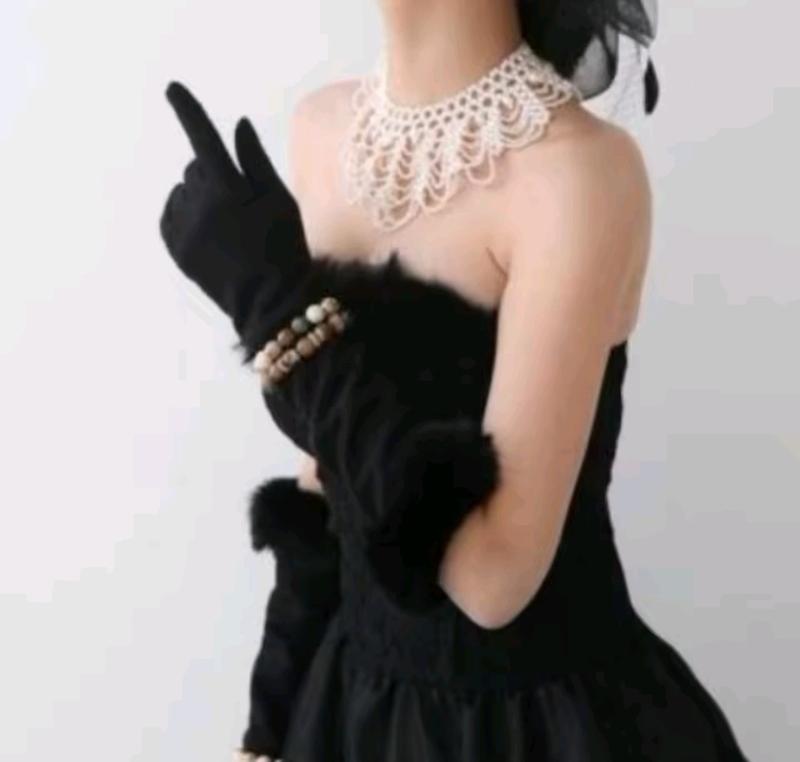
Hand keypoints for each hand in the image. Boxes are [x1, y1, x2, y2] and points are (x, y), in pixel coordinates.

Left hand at [160, 81, 309, 345]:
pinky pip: (171, 215)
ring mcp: (183, 228)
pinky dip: (186, 214)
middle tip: (242, 202)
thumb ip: (256, 160)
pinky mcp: (175, 248)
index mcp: (228, 189)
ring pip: (184, 191)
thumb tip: (238, 124)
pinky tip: (209, 230)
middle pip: (197, 168)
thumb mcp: (280, 201)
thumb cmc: (284, 247)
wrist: (271, 302)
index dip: (188, 111)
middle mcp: (199, 205)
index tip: (172, 88)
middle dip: (214, 173)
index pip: (203, 138)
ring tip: (228, 223)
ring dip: (200, 195)